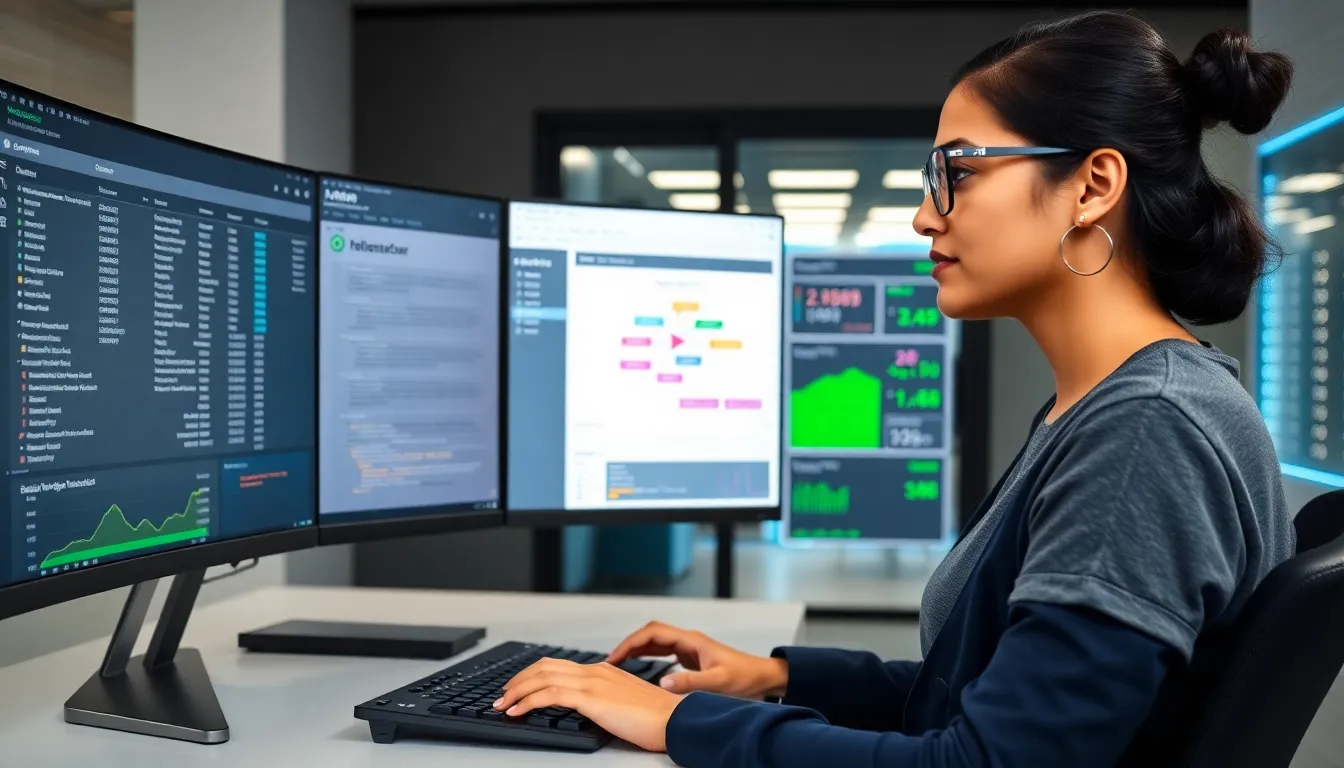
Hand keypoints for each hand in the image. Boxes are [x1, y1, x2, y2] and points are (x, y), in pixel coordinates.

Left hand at [494, 658, 681, 751]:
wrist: (676, 719)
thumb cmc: (658, 717)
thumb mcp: (627, 702)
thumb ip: (608, 699)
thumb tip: (592, 708)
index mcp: (603, 671)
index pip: (558, 665)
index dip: (533, 675)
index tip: (519, 688)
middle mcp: (595, 671)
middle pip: (544, 666)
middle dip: (518, 680)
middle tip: (503, 695)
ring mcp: (593, 683)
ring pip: (542, 677)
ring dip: (517, 691)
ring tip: (502, 704)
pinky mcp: (592, 699)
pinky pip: (550, 695)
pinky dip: (527, 701)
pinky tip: (517, 711)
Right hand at [607, 620, 787, 698]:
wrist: (762, 677)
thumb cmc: (744, 677)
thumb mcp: (717, 682)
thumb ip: (689, 682)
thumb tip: (661, 683)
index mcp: (691, 640)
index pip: (653, 633)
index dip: (631, 642)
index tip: (615, 656)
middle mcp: (688, 640)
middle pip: (651, 633)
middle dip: (629, 644)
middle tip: (611, 660)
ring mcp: (689, 647)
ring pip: (656, 641)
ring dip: (637, 649)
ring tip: (619, 662)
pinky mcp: (691, 656)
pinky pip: (663, 650)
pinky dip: (647, 655)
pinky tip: (640, 665)